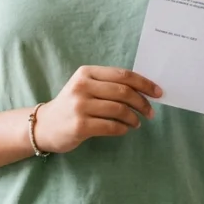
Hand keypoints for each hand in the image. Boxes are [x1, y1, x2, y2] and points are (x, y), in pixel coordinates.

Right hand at [32, 65, 161, 153]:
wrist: (45, 125)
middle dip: (142, 103)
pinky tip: (124, 129)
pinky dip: (123, 129)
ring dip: (134, 118)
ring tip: (136, 123)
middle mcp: (82, 86)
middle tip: (150, 112)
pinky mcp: (80, 125)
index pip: (122, 75)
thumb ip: (109, 84)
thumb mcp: (86, 87)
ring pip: (119, 110)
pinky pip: (111, 126)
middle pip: (123, 92)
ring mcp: (79, 106)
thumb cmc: (72, 105)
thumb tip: (144, 90)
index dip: (144, 84)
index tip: (158, 92)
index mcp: (86, 73)